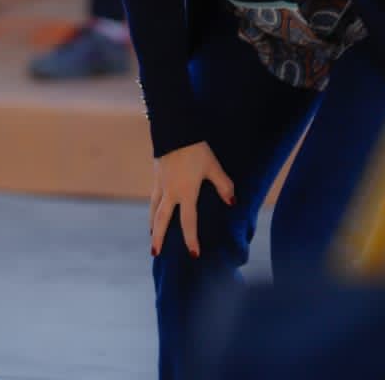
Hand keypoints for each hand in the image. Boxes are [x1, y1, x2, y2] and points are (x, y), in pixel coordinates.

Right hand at [151, 141, 234, 256]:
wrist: (174, 130)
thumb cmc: (196, 149)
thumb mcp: (213, 166)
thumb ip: (223, 185)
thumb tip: (233, 202)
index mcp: (186, 192)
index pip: (188, 222)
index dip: (191, 239)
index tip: (194, 254)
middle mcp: (170, 192)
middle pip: (162, 220)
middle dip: (159, 238)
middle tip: (156, 254)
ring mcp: (161, 184)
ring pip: (154, 209)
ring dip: (153, 224)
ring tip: (151, 235)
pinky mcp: (156, 176)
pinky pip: (153, 197)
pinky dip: (152, 208)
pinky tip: (153, 210)